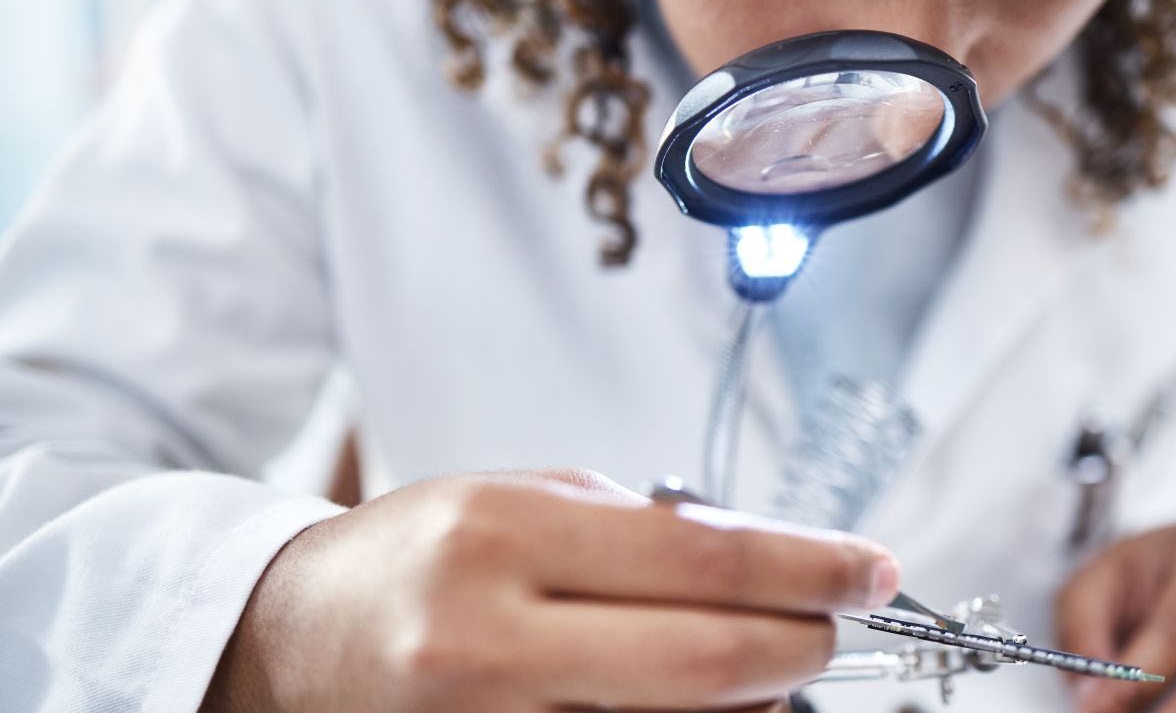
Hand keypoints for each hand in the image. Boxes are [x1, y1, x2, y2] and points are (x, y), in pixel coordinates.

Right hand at [202, 469, 899, 711]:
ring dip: (757, 707)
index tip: (870, 567)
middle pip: (710, 662)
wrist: (287, 642)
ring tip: (761, 669)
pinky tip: (696, 708)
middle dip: (804, 646)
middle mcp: (487, 640)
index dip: (810, 564)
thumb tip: (775, 559)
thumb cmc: (416, 558)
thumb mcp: (523, 500)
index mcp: (500, 537)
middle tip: (832, 626)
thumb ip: (644, 529)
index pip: (704, 557)